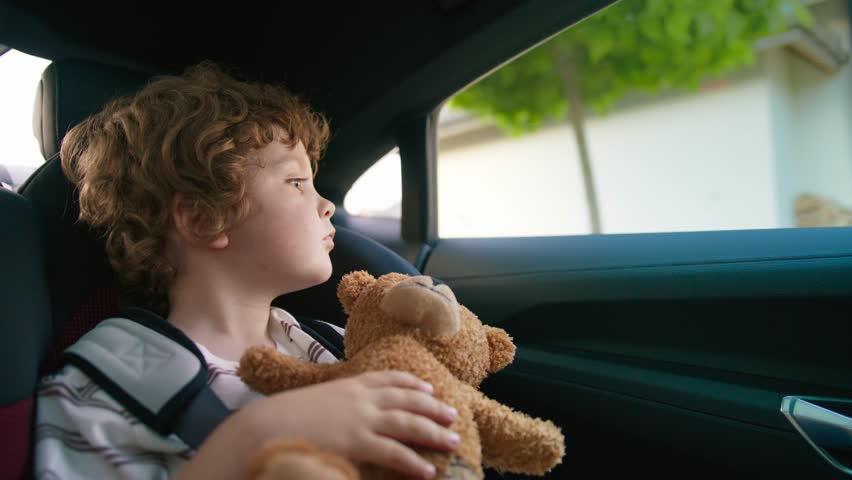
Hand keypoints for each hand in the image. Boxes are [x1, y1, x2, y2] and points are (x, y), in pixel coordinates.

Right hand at [243, 370, 459, 478]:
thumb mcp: (314, 402)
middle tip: (452, 414)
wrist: (266, 426)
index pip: (388, 378)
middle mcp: (361, 398)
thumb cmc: (283, 417)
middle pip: (407, 399)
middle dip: (432, 407)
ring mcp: (361, 419)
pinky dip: (412, 462)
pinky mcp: (358, 442)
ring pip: (408, 423)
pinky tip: (427, 471)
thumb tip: (341, 417)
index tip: (429, 387)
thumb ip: (333, 405)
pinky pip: (393, 453)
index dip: (412, 383)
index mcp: (349, 384)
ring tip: (453, 441)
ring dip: (433, 433)